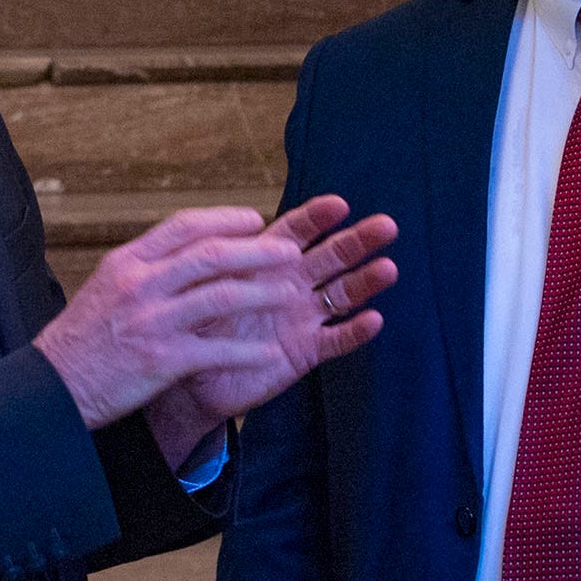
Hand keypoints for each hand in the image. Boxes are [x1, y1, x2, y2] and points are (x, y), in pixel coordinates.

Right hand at [34, 206, 311, 430]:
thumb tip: (185, 250)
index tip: (255, 219)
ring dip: (262, 292)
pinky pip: (215, 350)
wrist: (53, 387)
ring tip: (290, 293)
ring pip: (220, 296)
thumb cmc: (81, 340)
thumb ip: (145, 268)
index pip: (183, 226)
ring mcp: (152, 321)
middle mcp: (140, 285)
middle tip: (289, 251)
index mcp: (127, 263)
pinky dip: (246, 352)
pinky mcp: (161, 360)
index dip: (225, 219)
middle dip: (256, 251)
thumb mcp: (106, 288)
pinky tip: (269, 354)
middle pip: (211, 254)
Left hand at [162, 196, 397, 428]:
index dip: (317, 217)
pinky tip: (373, 320)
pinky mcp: (306, 351)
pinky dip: (354, 331)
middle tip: (386, 226)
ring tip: (388, 269)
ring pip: (342, 294)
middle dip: (358, 241)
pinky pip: (335, 339)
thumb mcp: (201, 285)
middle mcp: (292, 284)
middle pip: (332, 257)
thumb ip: (217, 261)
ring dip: (365, 281)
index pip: (296, 231)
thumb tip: (226, 234)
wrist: (192, 376)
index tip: (338, 204)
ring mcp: (303, 317)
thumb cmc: (197, 322)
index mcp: (267, 261)